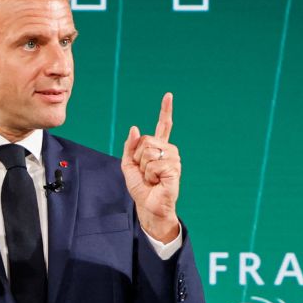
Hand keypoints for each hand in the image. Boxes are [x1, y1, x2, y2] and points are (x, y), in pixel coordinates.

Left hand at [122, 92, 180, 242]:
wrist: (148, 206)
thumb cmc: (142, 188)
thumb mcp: (129, 165)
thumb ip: (130, 147)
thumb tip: (135, 128)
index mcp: (159, 147)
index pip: (164, 126)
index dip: (165, 110)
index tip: (168, 95)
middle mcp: (169, 150)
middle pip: (146, 140)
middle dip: (138, 157)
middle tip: (145, 172)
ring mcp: (173, 159)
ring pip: (148, 152)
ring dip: (143, 168)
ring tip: (152, 178)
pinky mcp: (174, 169)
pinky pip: (153, 164)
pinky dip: (149, 175)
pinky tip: (157, 182)